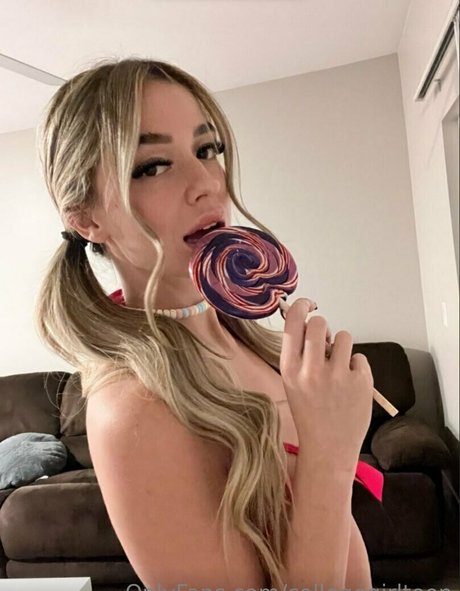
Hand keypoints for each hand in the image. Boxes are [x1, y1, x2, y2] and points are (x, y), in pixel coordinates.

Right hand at [279, 298, 373, 471]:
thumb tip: (311, 321)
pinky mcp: (361, 383)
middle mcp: (312, 370)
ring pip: (345, 336)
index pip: (293, 322)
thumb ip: (299, 354)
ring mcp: (338, 376)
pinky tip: (350, 386)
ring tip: (339, 368)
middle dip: (324, 327)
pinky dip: (357, 368)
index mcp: (290, 369)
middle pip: (320, 323)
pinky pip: (360, 357)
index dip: (301, 306)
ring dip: (343, 347)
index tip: (308, 305)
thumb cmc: (309, 414)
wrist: (328, 449)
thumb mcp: (292, 383)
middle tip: (325, 342)